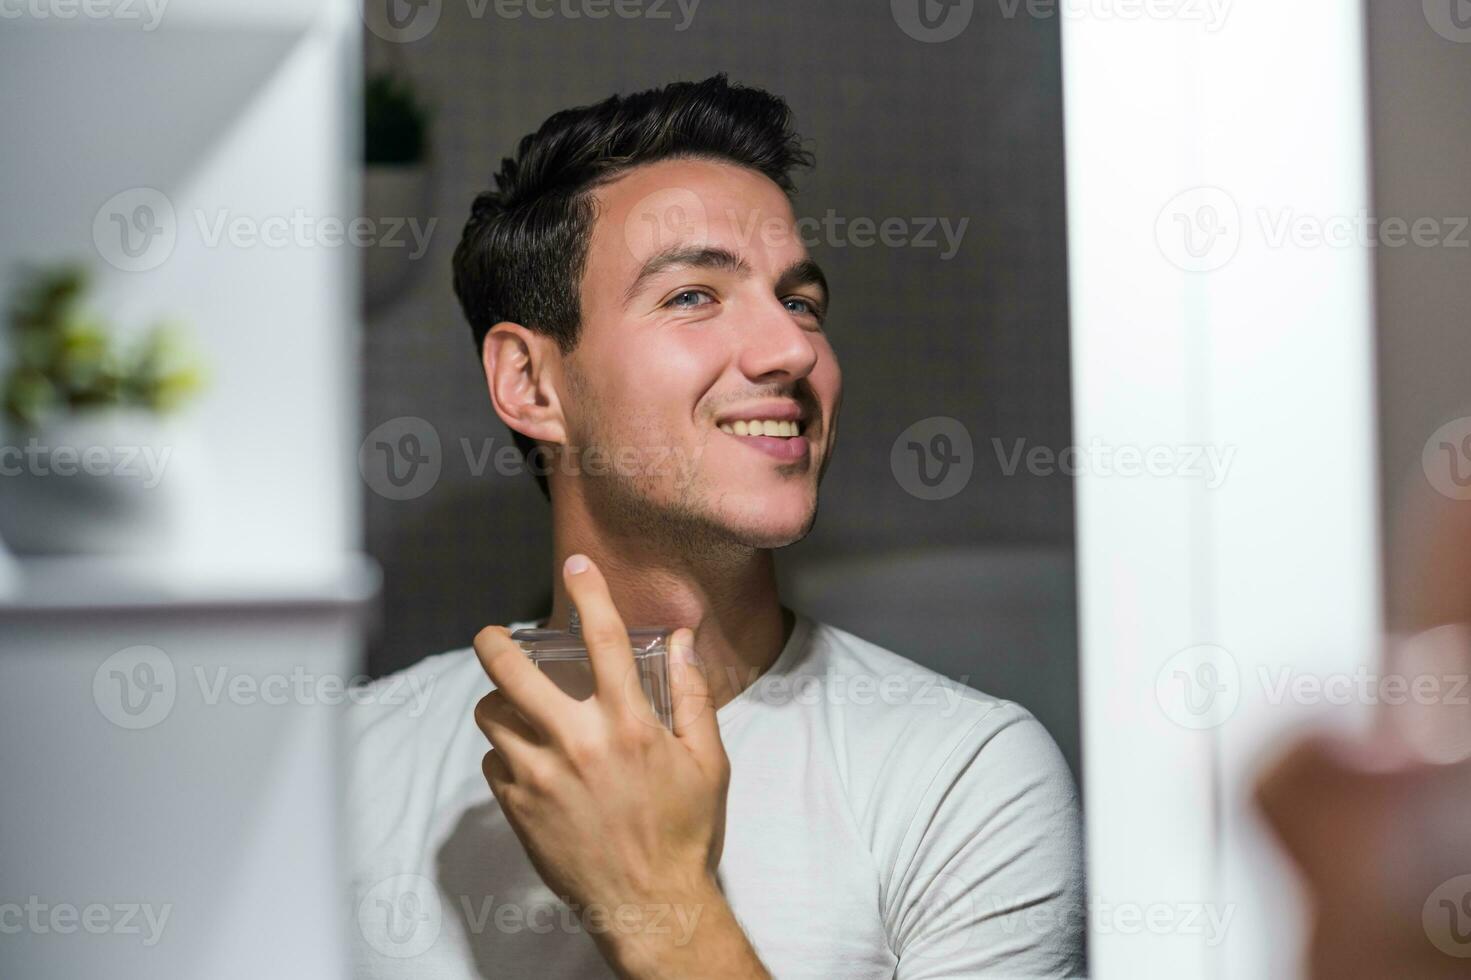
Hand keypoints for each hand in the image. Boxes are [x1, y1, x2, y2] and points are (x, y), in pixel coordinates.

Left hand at [472, 554, 767, 978]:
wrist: (650, 906)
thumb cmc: (685, 833)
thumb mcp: (708, 761)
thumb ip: (690, 695)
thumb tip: (682, 640)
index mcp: (630, 725)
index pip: (605, 639)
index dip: (589, 593)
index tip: (576, 566)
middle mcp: (579, 743)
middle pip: (513, 673)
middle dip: (494, 643)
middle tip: (492, 635)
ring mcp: (541, 777)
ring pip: (494, 717)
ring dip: (501, 704)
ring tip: (516, 708)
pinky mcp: (519, 809)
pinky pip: (495, 762)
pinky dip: (507, 753)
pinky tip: (530, 762)